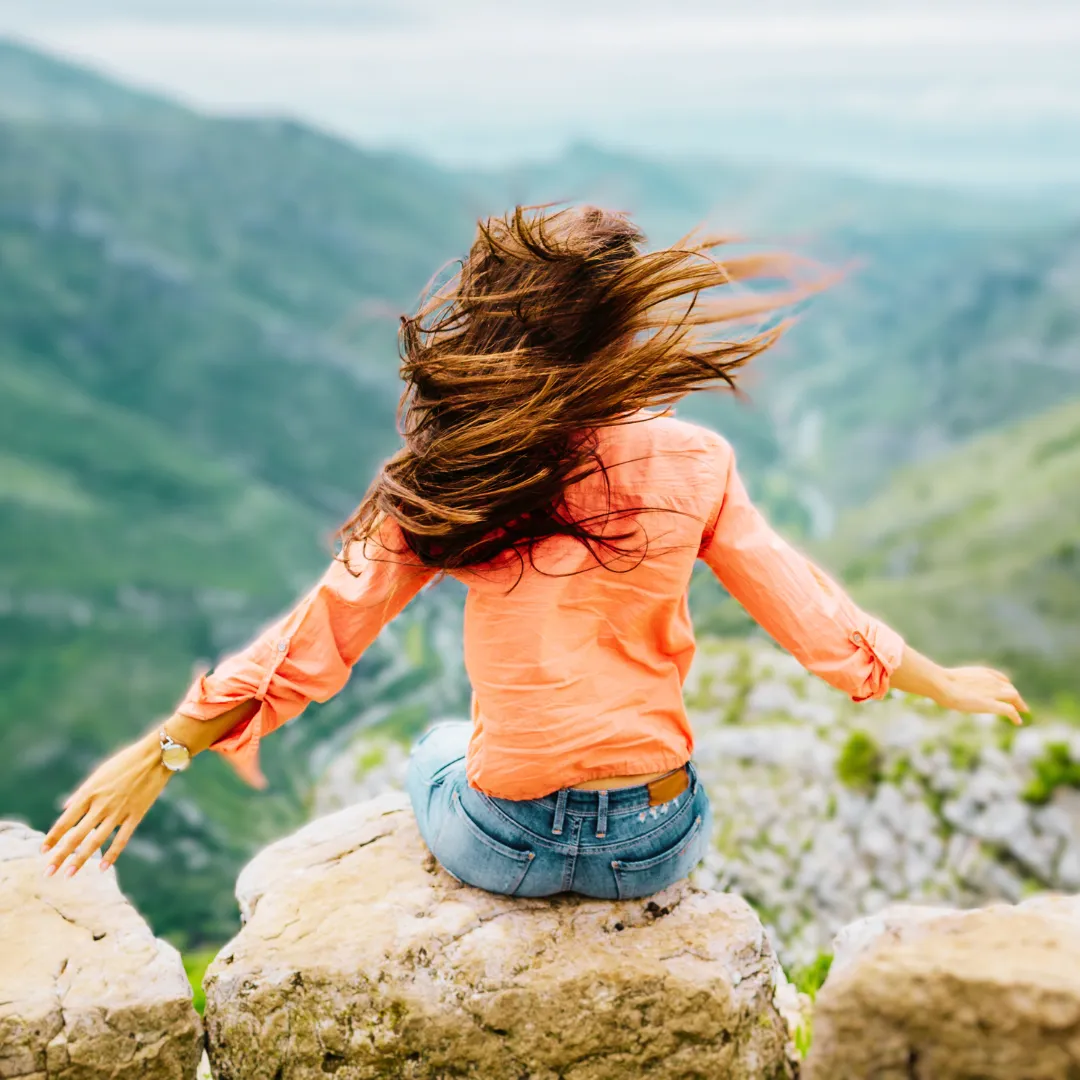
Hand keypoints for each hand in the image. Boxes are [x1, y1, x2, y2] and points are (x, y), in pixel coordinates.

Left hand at [40, 731, 169, 877]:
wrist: (156, 755)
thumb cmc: (125, 761)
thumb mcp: (99, 772)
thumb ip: (82, 792)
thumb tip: (65, 807)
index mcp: (89, 793)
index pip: (65, 821)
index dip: (53, 837)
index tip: (42, 850)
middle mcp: (101, 804)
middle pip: (76, 835)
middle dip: (60, 855)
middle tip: (48, 872)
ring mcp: (119, 811)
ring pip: (96, 841)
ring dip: (81, 859)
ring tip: (69, 874)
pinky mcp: (136, 815)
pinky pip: (122, 839)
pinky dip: (112, 854)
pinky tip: (103, 868)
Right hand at [933, 666, 1029, 724]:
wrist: (941, 684)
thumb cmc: (940, 681)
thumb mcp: (951, 678)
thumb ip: (957, 682)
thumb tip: (943, 684)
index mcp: (983, 673)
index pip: (1002, 679)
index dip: (1007, 686)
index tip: (1008, 693)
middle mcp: (991, 680)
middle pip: (1010, 688)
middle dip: (1016, 697)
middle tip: (1020, 705)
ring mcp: (992, 692)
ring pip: (1014, 696)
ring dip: (1020, 704)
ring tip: (1023, 712)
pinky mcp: (991, 704)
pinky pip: (1009, 710)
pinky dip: (1016, 716)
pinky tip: (1018, 722)